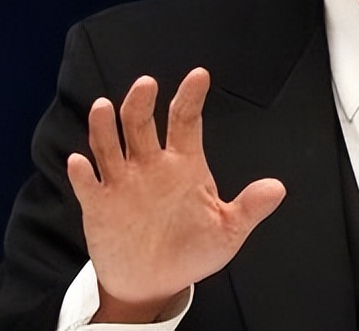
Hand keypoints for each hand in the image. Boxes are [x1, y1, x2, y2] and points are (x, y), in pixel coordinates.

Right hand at [66, 69, 285, 322]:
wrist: (154, 284)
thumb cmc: (192, 251)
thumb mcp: (227, 231)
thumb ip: (249, 208)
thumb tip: (278, 188)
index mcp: (183, 163)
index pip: (186, 120)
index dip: (191, 97)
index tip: (199, 76)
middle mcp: (150, 164)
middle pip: (141, 123)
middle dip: (141, 102)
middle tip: (147, 84)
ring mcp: (122, 182)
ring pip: (109, 145)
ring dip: (105, 126)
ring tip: (103, 107)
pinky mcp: (99, 205)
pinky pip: (88, 185)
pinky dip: (82, 174)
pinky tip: (80, 162)